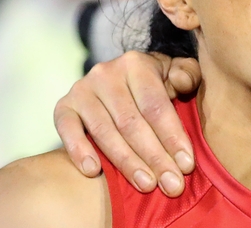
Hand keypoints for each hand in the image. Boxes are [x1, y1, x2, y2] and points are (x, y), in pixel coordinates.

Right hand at [55, 51, 201, 196]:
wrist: (119, 80)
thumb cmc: (155, 83)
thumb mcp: (176, 72)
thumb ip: (187, 74)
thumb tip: (180, 83)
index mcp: (136, 64)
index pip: (155, 106)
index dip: (172, 137)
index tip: (187, 165)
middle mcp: (106, 73)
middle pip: (131, 122)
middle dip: (154, 157)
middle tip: (172, 185)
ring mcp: (82, 89)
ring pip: (105, 131)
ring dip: (126, 162)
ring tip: (146, 185)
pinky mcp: (63, 106)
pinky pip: (67, 129)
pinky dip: (79, 150)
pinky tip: (94, 171)